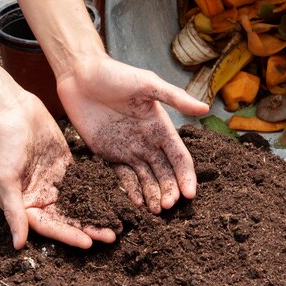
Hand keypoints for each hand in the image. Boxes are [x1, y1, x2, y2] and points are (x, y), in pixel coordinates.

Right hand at [0, 91, 116, 248]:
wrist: (13, 109)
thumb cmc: (3, 143)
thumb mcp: (5, 178)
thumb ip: (13, 211)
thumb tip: (18, 245)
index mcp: (24, 203)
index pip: (48, 226)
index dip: (68, 235)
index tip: (88, 243)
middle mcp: (40, 196)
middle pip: (67, 219)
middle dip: (88, 228)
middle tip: (111, 236)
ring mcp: (54, 182)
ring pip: (78, 204)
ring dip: (95, 214)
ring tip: (116, 224)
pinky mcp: (66, 166)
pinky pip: (84, 183)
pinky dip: (97, 192)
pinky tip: (113, 199)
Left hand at [57, 55, 208, 213]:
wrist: (79, 75)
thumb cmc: (115, 74)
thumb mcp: (147, 83)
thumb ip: (175, 98)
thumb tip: (205, 109)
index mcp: (160, 127)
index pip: (179, 157)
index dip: (185, 176)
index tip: (189, 194)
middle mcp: (147, 142)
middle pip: (164, 173)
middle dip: (169, 190)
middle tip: (168, 206)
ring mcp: (128, 150)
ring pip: (145, 179)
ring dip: (152, 195)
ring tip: (155, 210)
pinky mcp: (108, 154)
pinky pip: (122, 177)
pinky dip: (130, 191)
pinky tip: (136, 202)